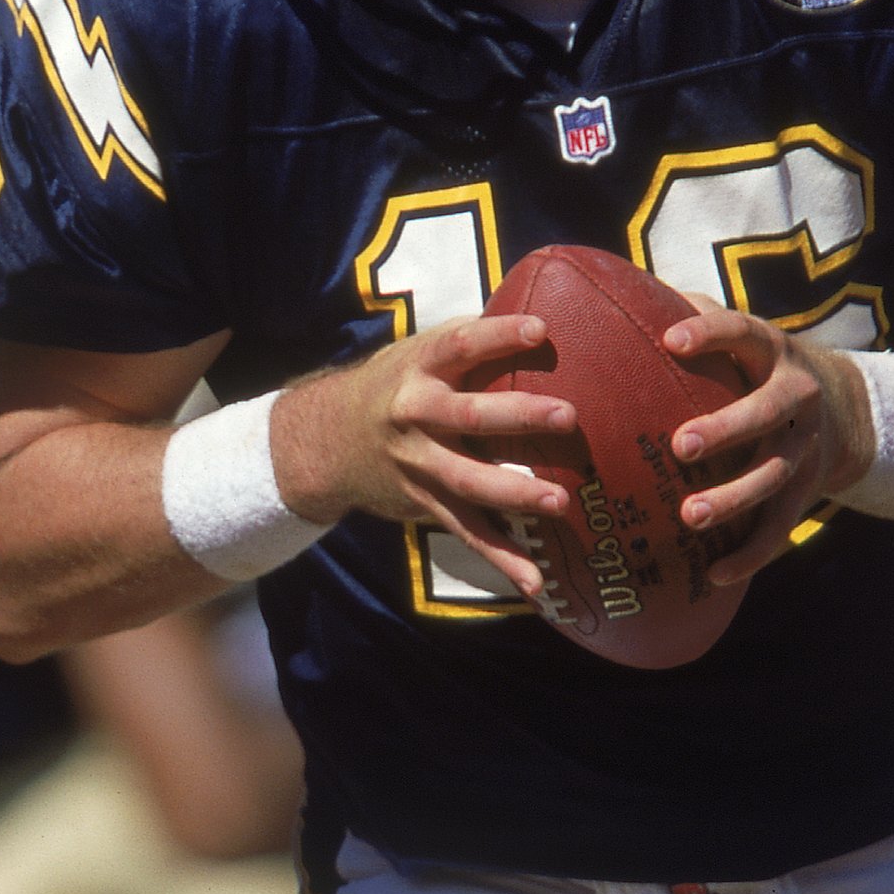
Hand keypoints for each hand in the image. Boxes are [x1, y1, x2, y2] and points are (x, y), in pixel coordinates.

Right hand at [271, 314, 578, 597]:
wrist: (326, 442)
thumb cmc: (392, 385)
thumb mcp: (414, 353)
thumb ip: (465, 341)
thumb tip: (539, 311)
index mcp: (417, 369)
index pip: (458, 346)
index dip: (497, 336)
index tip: (540, 330)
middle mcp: (414, 416)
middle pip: (467, 416)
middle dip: (517, 416)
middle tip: (567, 415)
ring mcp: (418, 464)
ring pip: (468, 480)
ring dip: (515, 492)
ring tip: (559, 501)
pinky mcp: (425, 502)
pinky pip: (467, 531)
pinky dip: (501, 559)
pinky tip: (535, 582)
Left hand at [660, 306, 874, 586]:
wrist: (845, 409)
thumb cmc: (758, 368)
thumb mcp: (739, 336)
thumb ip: (689, 314)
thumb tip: (614, 291)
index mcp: (771, 352)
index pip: (742, 333)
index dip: (710, 334)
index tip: (670, 340)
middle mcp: (796, 397)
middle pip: (766, 412)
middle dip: (726, 428)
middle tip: (680, 445)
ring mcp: (805, 448)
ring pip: (773, 475)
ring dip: (734, 498)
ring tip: (690, 516)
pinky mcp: (807, 492)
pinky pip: (780, 527)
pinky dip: (751, 554)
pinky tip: (715, 574)